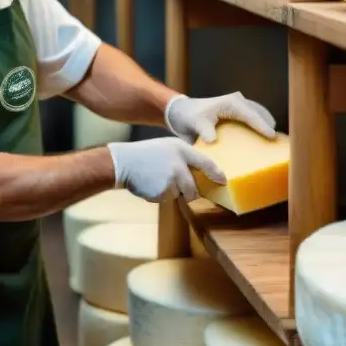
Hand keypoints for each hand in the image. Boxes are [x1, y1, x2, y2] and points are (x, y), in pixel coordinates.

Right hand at [106, 137, 225, 201]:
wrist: (123, 163)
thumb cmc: (146, 153)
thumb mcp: (168, 146)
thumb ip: (185, 156)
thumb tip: (202, 171)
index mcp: (181, 150)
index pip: (205, 163)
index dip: (216, 173)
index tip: (223, 181)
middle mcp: (179, 166)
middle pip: (193, 189)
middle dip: (189, 192)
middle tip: (180, 187)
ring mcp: (170, 181)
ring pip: (179, 195)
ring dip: (172, 192)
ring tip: (158, 179)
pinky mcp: (161, 193)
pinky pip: (167, 199)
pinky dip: (161, 195)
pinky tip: (151, 184)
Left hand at [165, 92, 275, 143]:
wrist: (181, 111)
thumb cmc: (189, 117)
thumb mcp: (195, 124)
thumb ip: (204, 131)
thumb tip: (212, 140)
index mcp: (231, 103)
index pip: (251, 115)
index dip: (262, 126)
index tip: (272, 137)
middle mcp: (238, 101)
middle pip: (260, 113)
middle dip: (270, 126)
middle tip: (281, 144)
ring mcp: (240, 104)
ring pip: (260, 114)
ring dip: (267, 125)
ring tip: (278, 143)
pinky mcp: (240, 110)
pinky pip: (255, 117)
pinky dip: (261, 126)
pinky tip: (265, 139)